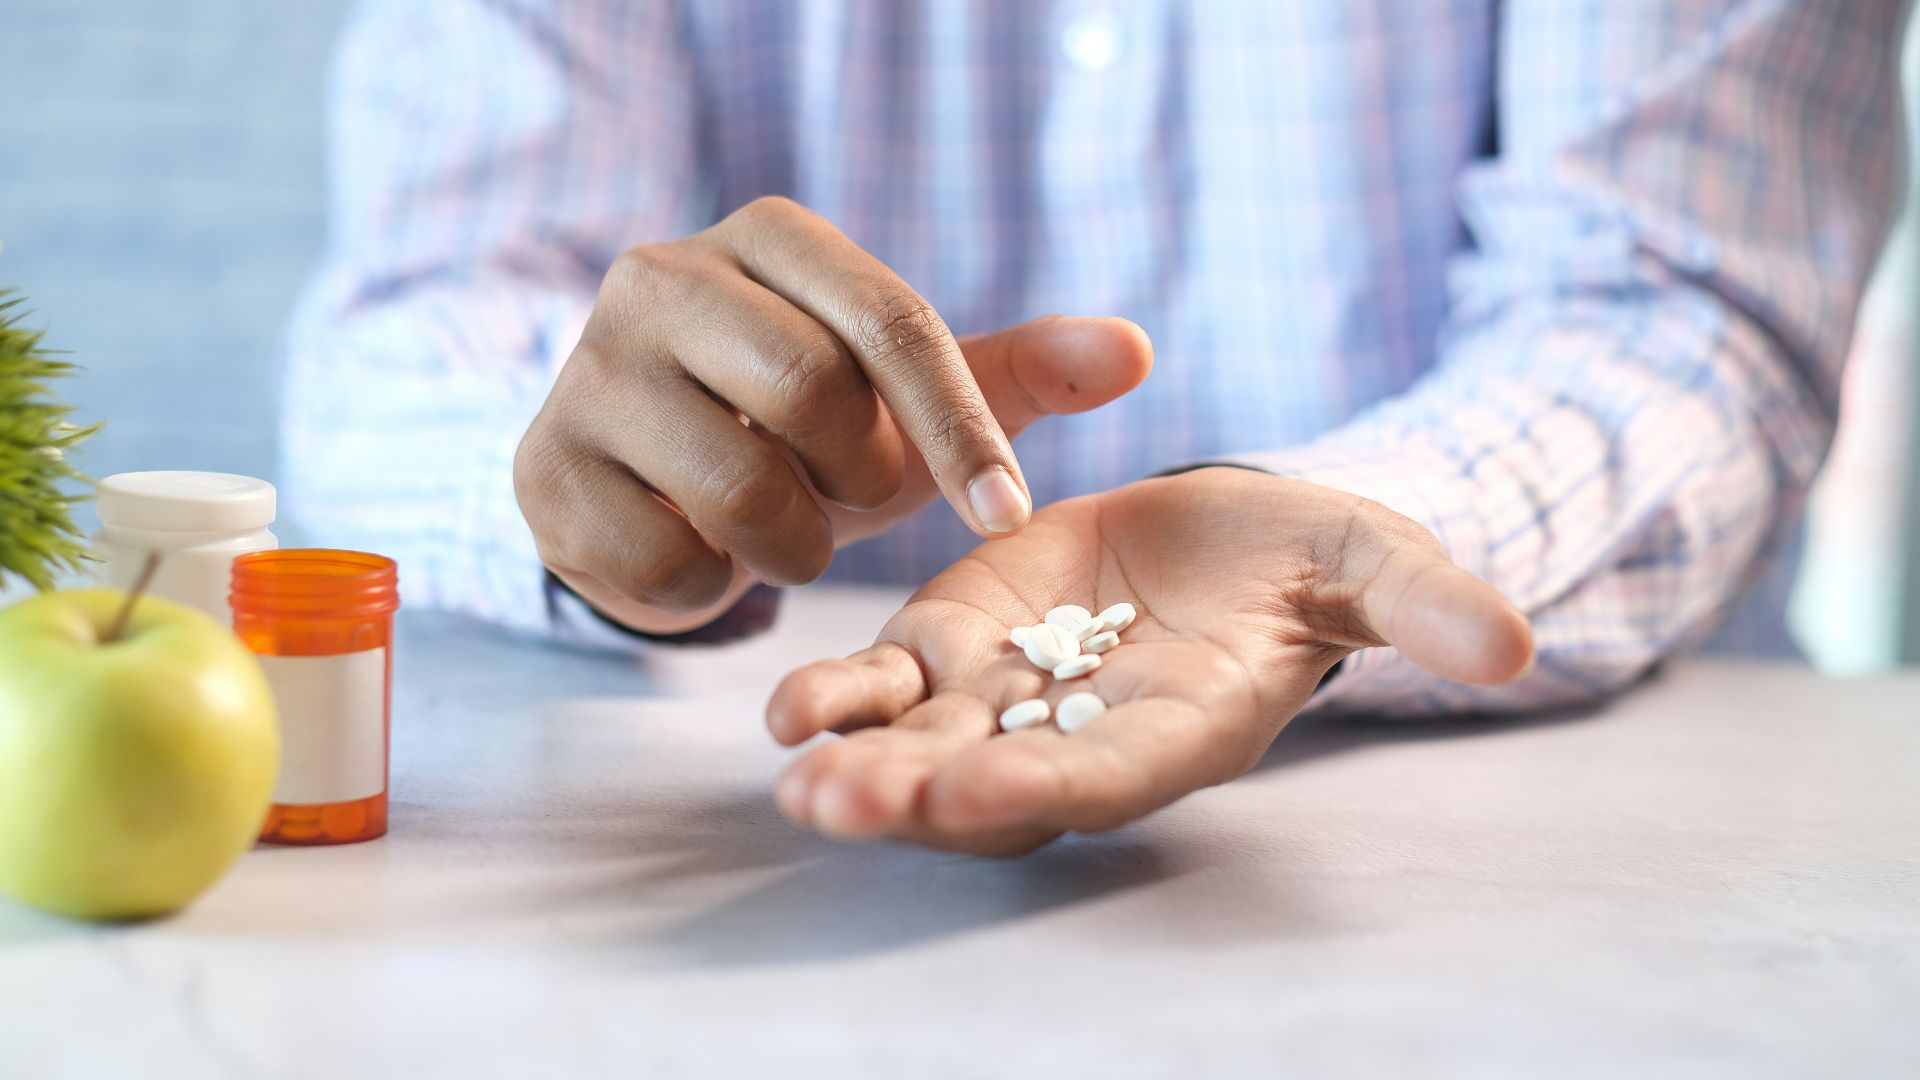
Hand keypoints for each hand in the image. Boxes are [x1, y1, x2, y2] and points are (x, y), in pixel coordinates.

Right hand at [513, 196, 1152, 633]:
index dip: (962, 429)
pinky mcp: (544, 470)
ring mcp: (587, 371)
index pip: (891, 322)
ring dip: (794, 544)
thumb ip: (1020, 372)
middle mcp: (661, 276)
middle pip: (812, 396)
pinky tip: (704, 553)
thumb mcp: (912, 397)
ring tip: (783, 526)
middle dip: (861, 481)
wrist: (653, 479)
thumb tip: (1135, 351)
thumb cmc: (804, 428)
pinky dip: (713, 587)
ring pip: (739, 487)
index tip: (1009, 517)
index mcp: (767, 237)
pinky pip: (667, 560)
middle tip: (848, 497)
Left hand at [766, 467, 1532, 855]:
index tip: (985, 793)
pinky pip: (887, 684)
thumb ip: (1421, 604)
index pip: (1111, 778)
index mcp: (1179, 729)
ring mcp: (1007, 697)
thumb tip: (1515, 645)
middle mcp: (1080, 735)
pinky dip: (841, 698)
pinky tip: (785, 709)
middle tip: (844, 803)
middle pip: (993, 787)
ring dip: (860, 765)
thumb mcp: (1368, 557)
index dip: (1051, 787)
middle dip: (922, 800)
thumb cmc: (1307, 558)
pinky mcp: (955, 643)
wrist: (1224, 535)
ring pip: (922, 749)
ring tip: (798, 775)